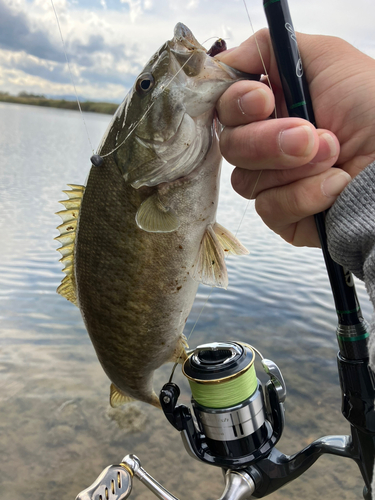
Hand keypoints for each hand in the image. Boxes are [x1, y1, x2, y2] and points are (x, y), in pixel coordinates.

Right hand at [216, 30, 374, 246]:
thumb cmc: (373, 109)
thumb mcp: (329, 59)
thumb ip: (270, 48)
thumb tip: (227, 60)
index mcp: (272, 108)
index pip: (224, 107)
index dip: (235, 104)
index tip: (263, 100)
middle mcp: (267, 144)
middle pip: (230, 145)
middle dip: (266, 140)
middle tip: (308, 135)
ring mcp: (274, 182)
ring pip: (244, 180)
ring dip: (292, 168)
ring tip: (334, 156)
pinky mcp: (284, 215)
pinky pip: (268, 208)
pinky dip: (304, 195)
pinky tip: (334, 186)